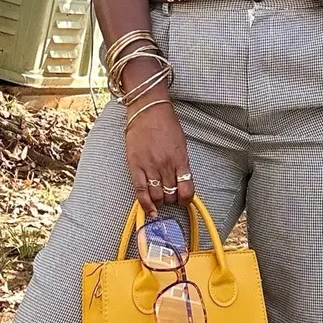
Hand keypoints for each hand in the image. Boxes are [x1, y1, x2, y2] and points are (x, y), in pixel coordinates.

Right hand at [124, 99, 194, 214]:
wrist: (148, 111)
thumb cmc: (166, 125)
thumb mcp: (182, 144)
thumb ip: (182, 164)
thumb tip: (182, 183)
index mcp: (180, 159)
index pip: (187, 189)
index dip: (186, 200)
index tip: (184, 200)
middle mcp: (166, 165)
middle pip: (171, 195)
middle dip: (172, 200)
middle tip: (170, 197)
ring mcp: (149, 166)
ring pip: (157, 196)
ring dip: (160, 202)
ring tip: (160, 199)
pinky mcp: (135, 166)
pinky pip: (140, 191)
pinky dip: (145, 204)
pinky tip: (150, 211)